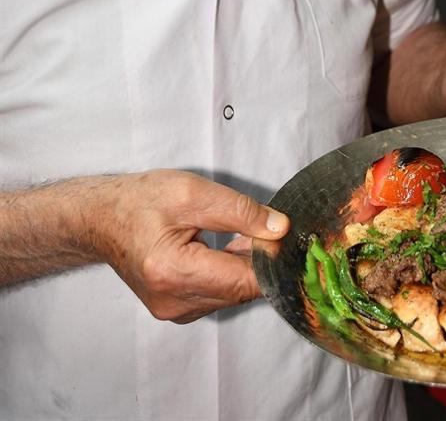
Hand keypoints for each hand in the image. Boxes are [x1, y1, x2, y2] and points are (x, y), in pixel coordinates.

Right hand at [90, 170, 288, 322]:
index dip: (271, 258)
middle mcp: (174, 302)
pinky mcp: (176, 309)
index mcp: (175, 272)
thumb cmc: (141, 201)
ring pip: (232, 293)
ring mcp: (174, 311)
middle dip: (258, 259)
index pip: (245, 281)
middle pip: (241, 290)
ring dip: (243, 265)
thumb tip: (279, 229)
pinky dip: (228, 272)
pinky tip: (223, 247)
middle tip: (260, 225)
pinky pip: (217, 294)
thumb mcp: (194, 193)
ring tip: (235, 232)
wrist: (102, 218)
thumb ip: (241, 212)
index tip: (284, 235)